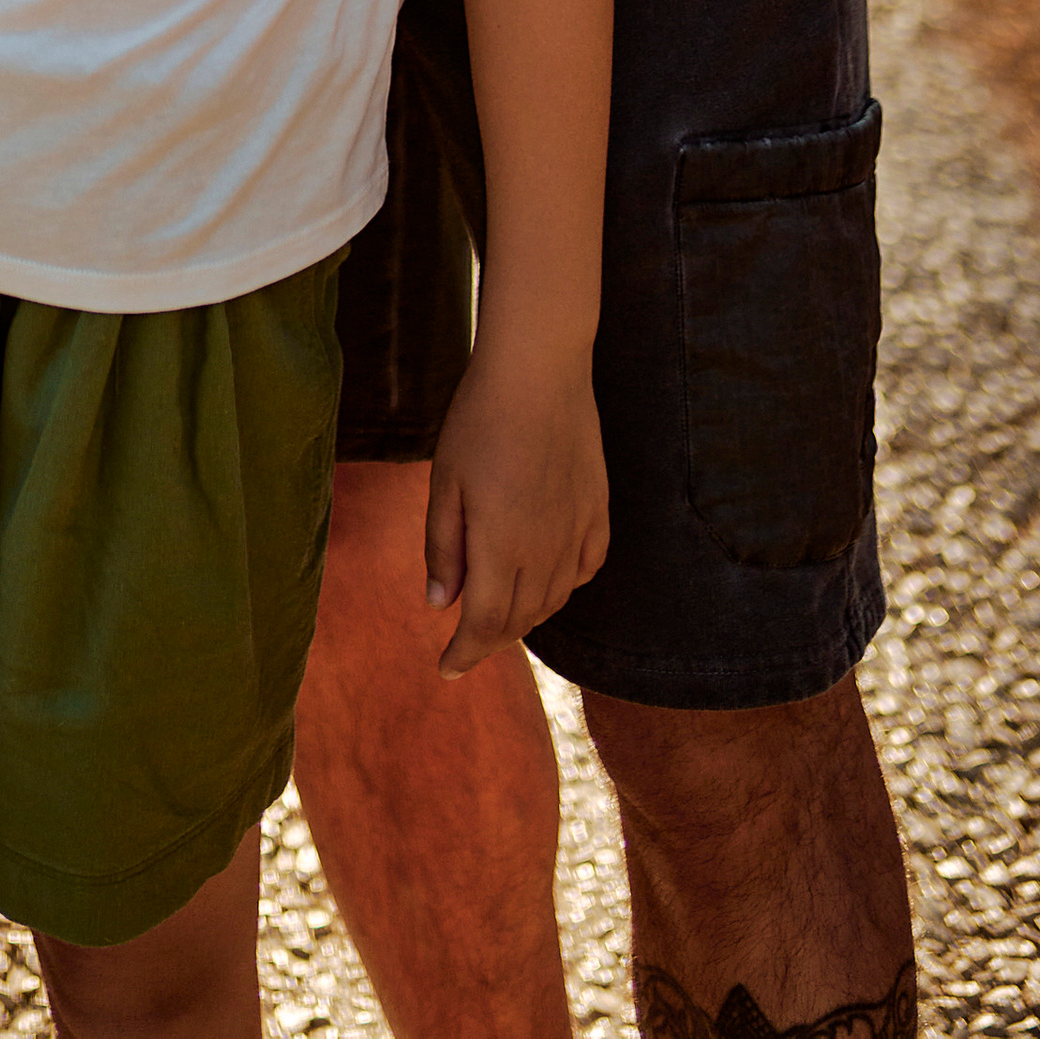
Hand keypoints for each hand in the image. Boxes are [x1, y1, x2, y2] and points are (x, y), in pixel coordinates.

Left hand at [422, 338, 609, 677]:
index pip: (486, 625)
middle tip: (466, 641)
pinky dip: (564, 587)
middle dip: (491, 639)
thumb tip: (440, 606)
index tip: (446, 669)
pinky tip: (548, 581)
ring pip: (554, 599)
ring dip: (526, 617)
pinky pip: (586, 568)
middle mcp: (545, 551)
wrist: (539, 370)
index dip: (465, 653)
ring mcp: (577, 530)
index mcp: (501, 548)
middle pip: (521, 619)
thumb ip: (444, 548)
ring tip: (500, 615)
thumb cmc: (480, 420)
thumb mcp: (446, 483)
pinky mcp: (598, 509)